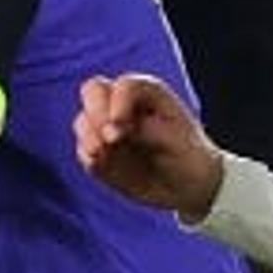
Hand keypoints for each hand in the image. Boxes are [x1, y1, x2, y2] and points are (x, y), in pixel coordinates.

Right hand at [73, 72, 229, 216]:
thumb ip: (146, 129)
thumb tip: (113, 128)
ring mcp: (108, 128)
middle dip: (94, 111)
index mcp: (148, 94)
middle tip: (108, 136)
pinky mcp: (101, 153)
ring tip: (100, 153)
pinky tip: (99, 163)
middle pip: (92, 91)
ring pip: (83, 121)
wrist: (189, 186)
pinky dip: (87, 156)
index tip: (120, 123)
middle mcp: (123, 105)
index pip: (124, 86)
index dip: (118, 101)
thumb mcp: (178, 140)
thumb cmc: (189, 155)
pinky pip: (83, 150)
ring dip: (88, 135)